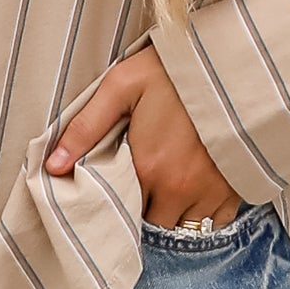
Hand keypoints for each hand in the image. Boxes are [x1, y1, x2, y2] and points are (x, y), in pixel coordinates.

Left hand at [48, 46, 240, 227]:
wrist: (230, 62)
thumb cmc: (172, 71)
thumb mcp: (121, 86)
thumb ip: (85, 127)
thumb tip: (53, 166)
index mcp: (146, 168)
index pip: (124, 210)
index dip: (123, 199)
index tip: (125, 183)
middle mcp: (178, 188)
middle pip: (156, 222)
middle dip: (150, 207)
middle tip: (149, 182)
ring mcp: (210, 190)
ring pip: (187, 226)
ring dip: (178, 211)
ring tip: (174, 185)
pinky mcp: (237, 186)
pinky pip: (219, 220)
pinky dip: (208, 212)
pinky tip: (200, 188)